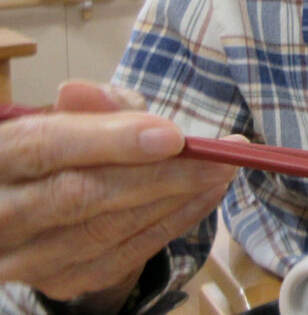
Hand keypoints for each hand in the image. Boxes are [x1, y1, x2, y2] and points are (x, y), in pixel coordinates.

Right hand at [0, 81, 238, 309]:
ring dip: (174, 200)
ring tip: (221, 172)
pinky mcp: (60, 281)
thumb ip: (90, 107)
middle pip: (80, 196)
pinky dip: (171, 225)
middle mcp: (1, 212)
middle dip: (158, 175)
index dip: (110, 140)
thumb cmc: (63, 151)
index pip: (47, 146)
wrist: (39, 206)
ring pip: (104, 231)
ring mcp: (26, 256)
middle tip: (220, 156)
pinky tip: (205, 197)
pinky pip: (122, 258)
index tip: (173, 136)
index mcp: (0, 157)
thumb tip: (85, 92)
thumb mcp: (70, 119)